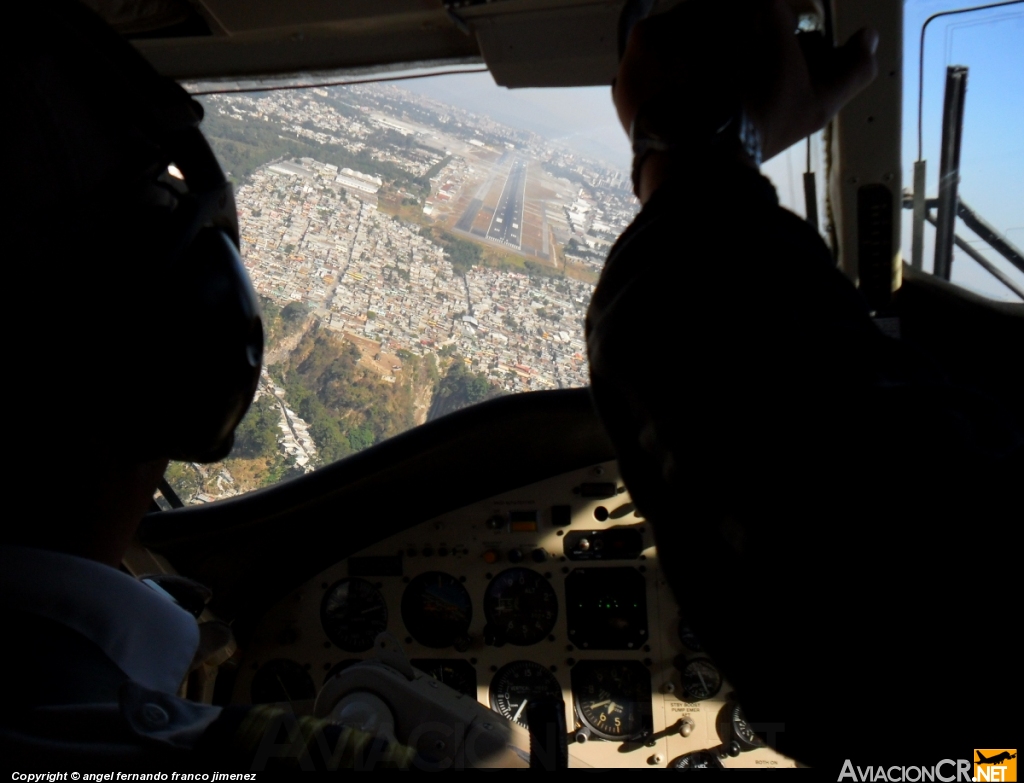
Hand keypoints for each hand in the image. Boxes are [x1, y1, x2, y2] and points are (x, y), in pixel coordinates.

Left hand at [613, 0, 877, 164]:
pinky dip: (664, 66)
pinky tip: (679, 92)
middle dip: (730, 40)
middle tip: (733, 78)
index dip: (770, 33)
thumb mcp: (816, 103)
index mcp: (758, 3)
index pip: (768, 8)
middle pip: (725, 12)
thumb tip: (867, 40)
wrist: (696, 164)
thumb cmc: (758, 130)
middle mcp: (711, 2)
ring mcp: (670, 21)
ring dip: (695, 50)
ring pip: (688, 26)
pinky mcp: (639, 46)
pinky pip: (654, 46)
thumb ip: (852, 67)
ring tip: (703, 90)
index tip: (766, 57)